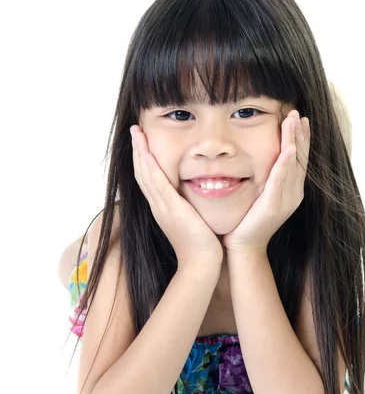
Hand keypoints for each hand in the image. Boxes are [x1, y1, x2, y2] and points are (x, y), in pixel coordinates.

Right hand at [130, 126, 223, 267]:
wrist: (201, 264)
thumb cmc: (200, 244)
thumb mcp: (191, 219)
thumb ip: (188, 206)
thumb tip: (191, 195)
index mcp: (161, 207)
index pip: (148, 178)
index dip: (143, 158)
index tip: (142, 140)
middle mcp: (158, 206)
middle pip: (141, 172)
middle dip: (138, 150)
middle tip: (134, 129)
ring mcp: (162, 208)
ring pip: (145, 175)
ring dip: (141, 152)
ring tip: (137, 133)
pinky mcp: (172, 210)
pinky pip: (158, 186)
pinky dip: (151, 169)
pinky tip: (148, 155)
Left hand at [222, 110, 309, 253]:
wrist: (243, 247)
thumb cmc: (246, 221)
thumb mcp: (258, 196)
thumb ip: (263, 179)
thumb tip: (256, 159)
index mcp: (290, 191)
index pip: (298, 159)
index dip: (300, 138)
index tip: (299, 118)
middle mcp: (293, 194)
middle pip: (300, 158)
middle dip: (299, 134)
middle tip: (297, 113)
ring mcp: (285, 200)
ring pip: (293, 164)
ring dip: (294, 140)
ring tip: (295, 120)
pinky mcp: (273, 205)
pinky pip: (280, 180)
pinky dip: (286, 164)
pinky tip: (289, 149)